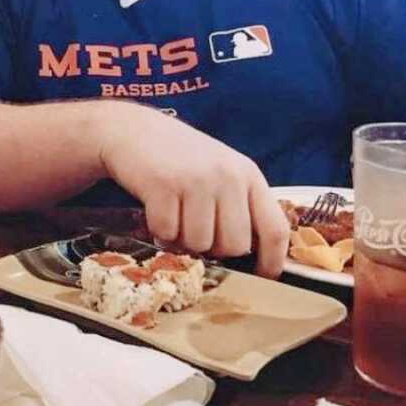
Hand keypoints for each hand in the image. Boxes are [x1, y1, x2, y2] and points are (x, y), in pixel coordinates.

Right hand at [99, 106, 288, 276]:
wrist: (131, 129)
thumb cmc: (177, 156)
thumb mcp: (219, 170)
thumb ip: (238, 203)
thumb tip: (247, 254)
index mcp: (247, 174)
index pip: (274, 228)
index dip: (271, 261)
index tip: (261, 276)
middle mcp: (227, 176)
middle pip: (234, 245)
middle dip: (213, 249)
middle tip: (195, 230)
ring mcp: (195, 180)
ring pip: (199, 243)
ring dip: (182, 239)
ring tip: (174, 215)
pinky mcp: (163, 185)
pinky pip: (167, 233)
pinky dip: (158, 229)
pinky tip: (155, 209)